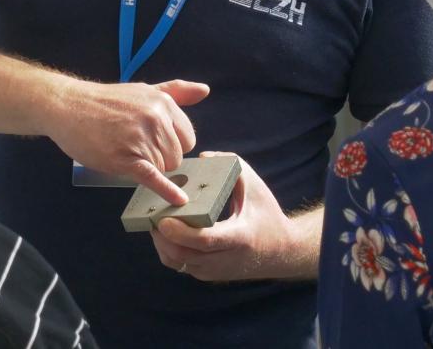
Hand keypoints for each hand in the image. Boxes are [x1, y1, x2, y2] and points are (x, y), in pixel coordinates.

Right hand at [47, 79, 208, 204]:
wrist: (68, 106)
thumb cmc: (106, 101)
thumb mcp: (144, 90)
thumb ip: (177, 91)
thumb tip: (205, 90)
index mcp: (164, 104)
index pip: (187, 138)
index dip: (173, 146)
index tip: (156, 145)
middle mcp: (157, 120)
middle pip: (177, 156)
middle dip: (161, 159)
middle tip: (135, 149)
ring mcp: (141, 139)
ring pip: (165, 169)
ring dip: (149, 168)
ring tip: (126, 153)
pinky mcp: (126, 159)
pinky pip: (153, 178)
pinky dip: (166, 191)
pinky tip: (178, 200)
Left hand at [150, 152, 318, 281]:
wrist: (281, 251)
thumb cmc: (267, 214)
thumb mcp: (255, 187)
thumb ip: (232, 167)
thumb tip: (202, 157)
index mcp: (239, 238)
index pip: (205, 240)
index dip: (181, 232)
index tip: (164, 220)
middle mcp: (225, 259)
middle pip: (184, 254)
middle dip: (162, 236)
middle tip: (151, 214)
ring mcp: (214, 271)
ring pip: (177, 262)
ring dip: (162, 243)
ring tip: (154, 221)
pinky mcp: (207, 274)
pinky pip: (180, 264)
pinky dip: (168, 249)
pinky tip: (165, 232)